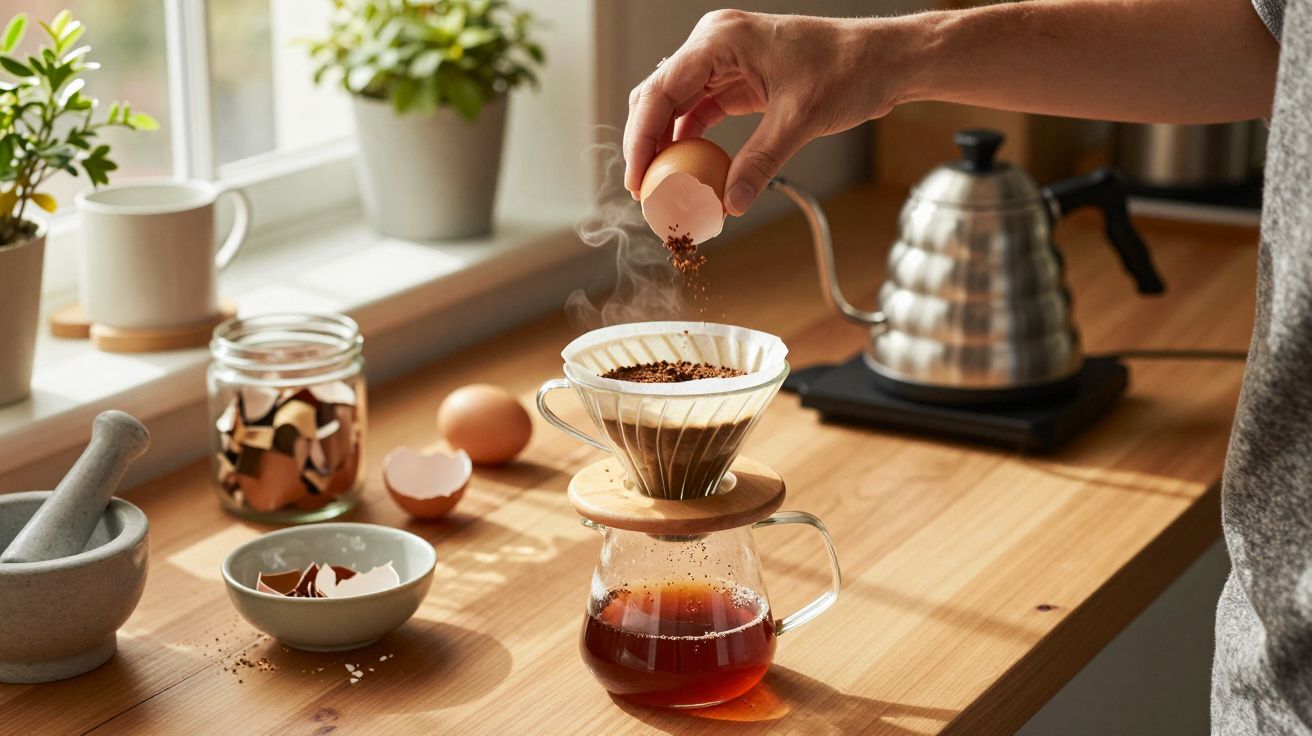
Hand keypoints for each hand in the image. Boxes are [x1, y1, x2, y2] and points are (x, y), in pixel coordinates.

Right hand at [624, 10, 894, 214]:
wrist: (884, 61)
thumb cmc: (849, 69)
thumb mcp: (800, 119)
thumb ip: (760, 162)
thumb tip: (730, 204)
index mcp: (720, 39)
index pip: (660, 91)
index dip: (641, 139)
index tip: (637, 181)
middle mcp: (714, 44)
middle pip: (658, 97)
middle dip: (646, 145)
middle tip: (643, 192)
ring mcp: (723, 61)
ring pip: (674, 106)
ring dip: (665, 145)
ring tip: (662, 187)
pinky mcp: (737, 80)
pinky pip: (699, 112)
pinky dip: (690, 141)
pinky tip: (689, 171)